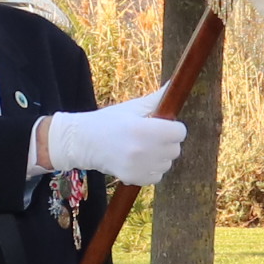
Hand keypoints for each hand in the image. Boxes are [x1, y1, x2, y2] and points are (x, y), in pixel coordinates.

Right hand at [41, 91, 185, 185]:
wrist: (83, 142)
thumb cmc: (109, 121)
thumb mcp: (132, 107)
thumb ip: (156, 99)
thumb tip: (174, 83)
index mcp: (144, 129)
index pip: (179, 132)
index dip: (173, 128)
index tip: (162, 126)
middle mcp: (144, 150)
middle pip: (175, 149)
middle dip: (166, 142)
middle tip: (149, 137)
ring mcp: (139, 167)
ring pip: (167, 164)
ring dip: (159, 157)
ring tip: (141, 149)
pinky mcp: (134, 179)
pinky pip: (157, 177)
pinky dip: (150, 170)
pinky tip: (137, 161)